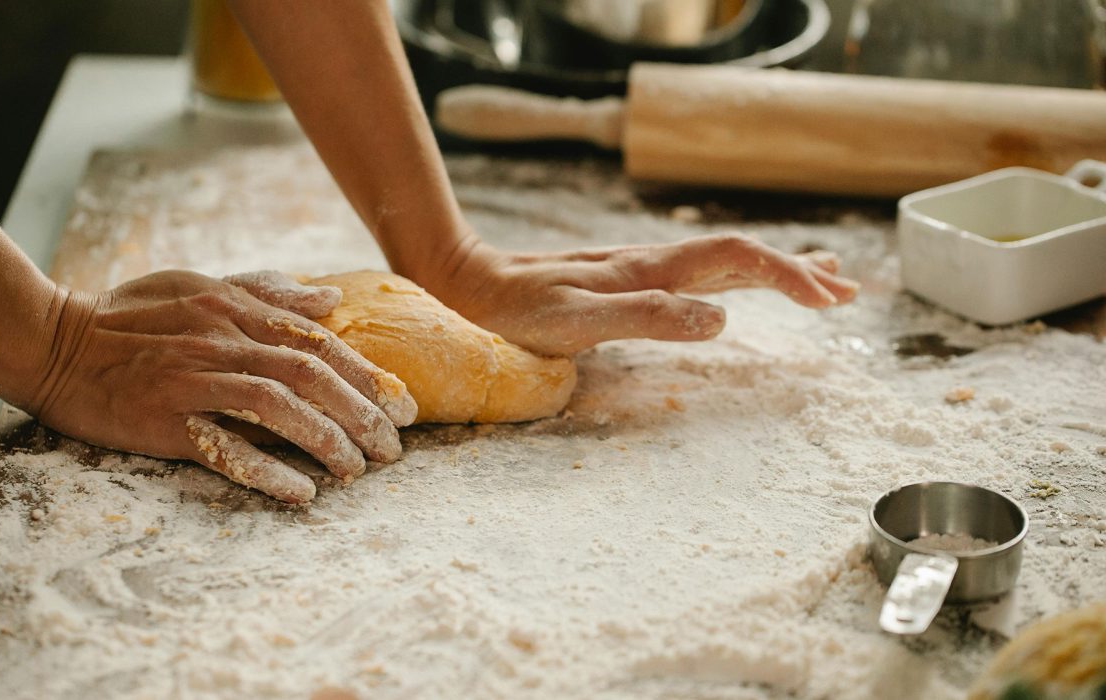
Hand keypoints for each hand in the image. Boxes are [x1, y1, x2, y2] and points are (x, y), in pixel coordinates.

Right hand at [22, 270, 417, 503]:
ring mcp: (193, 381)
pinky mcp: (165, 420)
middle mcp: (222, 342)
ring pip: (279, 408)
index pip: (318, 342)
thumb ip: (265, 292)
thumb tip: (328, 300)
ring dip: (327, 441)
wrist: (51, 341)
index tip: (404, 405)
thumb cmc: (129, 315)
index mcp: (235, 310)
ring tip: (358, 471)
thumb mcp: (198, 285)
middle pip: (311, 376)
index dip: (368, 376)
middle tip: (394, 448)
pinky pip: (225, 447)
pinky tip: (302, 492)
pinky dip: (268, 470)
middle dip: (363, 414)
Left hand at [420, 233, 859, 355]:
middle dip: (799, 272)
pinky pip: (697, 274)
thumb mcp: (578, 323)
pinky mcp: (628, 281)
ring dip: (776, 271)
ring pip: (724, 261)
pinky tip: (736, 287)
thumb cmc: (518, 311)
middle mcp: (654, 263)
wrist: (473, 283)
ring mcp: (643, 270)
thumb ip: (647, 318)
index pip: (740, 259)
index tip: (831, 302)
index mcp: (652, 270)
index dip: (790, 276)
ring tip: (821, 282)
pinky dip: (737, 277)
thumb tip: (723, 318)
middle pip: (743, 255)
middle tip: (848, 291)